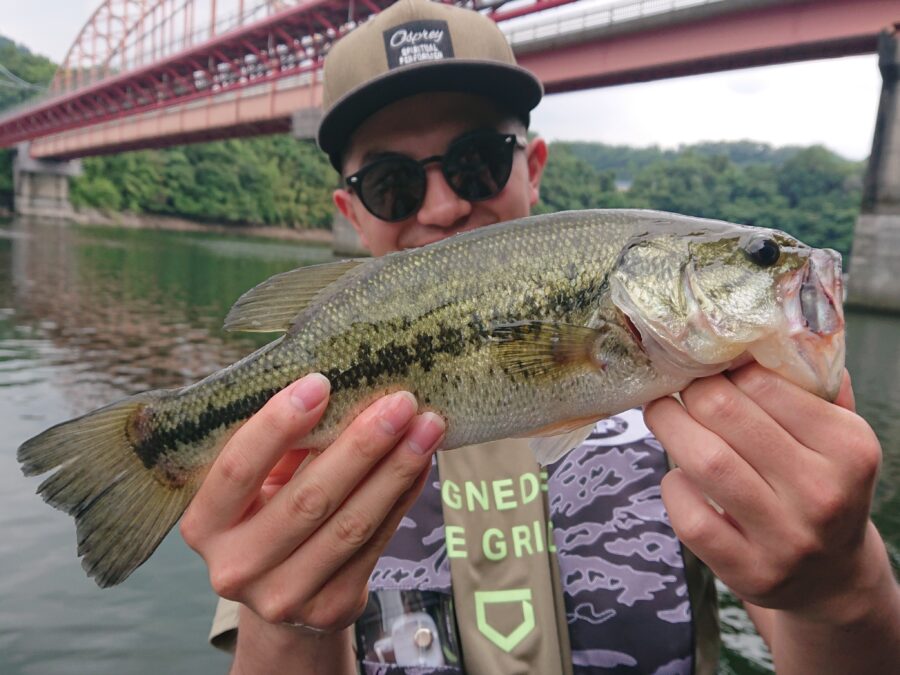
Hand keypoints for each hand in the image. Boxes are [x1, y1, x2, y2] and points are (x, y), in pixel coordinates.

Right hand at [180, 373, 444, 635]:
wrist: (281, 591)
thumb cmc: (267, 512)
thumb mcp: (258, 481)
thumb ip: (284, 444)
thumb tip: (341, 386)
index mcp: (204, 524)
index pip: (237, 469)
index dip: (277, 425)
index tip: (321, 382)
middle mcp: (235, 567)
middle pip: (308, 499)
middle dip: (361, 445)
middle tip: (400, 402)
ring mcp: (283, 595)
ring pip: (351, 524)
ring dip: (396, 470)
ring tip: (427, 427)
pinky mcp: (330, 608)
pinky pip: (376, 542)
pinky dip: (403, 496)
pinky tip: (421, 461)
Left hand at [644, 364, 883, 622]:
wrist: (831, 576)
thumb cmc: (821, 487)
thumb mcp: (836, 438)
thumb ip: (812, 386)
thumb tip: (770, 325)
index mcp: (848, 448)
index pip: (766, 385)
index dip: (724, 367)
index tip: (706, 362)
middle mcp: (822, 494)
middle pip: (727, 417)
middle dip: (690, 391)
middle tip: (673, 383)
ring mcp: (786, 539)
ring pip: (706, 462)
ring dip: (669, 427)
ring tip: (660, 412)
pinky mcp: (748, 571)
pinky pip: (691, 517)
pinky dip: (673, 486)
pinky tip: (680, 475)